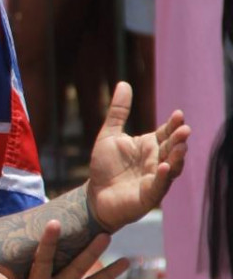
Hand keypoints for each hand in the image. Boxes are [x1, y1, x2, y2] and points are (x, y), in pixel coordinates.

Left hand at [87, 82, 189, 231]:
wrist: (94, 195)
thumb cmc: (105, 166)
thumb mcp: (109, 135)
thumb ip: (118, 112)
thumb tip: (123, 83)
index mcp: (149, 146)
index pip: (166, 133)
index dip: (173, 125)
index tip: (178, 114)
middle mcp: (157, 161)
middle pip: (172, 148)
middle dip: (179, 139)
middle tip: (185, 129)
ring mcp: (156, 178)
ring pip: (172, 167)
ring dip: (177, 157)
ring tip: (181, 147)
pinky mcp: (149, 195)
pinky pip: (159, 186)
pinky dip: (163, 177)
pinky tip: (164, 167)